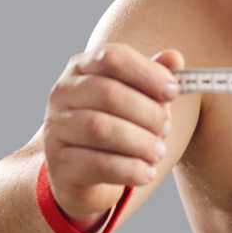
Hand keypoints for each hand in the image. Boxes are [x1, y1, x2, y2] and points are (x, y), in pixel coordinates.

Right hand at [42, 43, 184, 220]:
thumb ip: (154, 78)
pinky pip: (98, 164)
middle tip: (166, 129)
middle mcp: (63, 94)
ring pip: (101, 129)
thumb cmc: (116, 127)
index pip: (113, 58)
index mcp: (82, 69)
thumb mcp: (137, 99)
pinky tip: (146, 173)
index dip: (147, 73)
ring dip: (141, 142)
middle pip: (109, 93)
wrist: (81, 174)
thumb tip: (175, 58)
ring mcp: (56, 129)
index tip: (173, 92)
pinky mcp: (60, 165)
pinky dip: (130, 169)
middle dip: (148, 113)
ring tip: (157, 152)